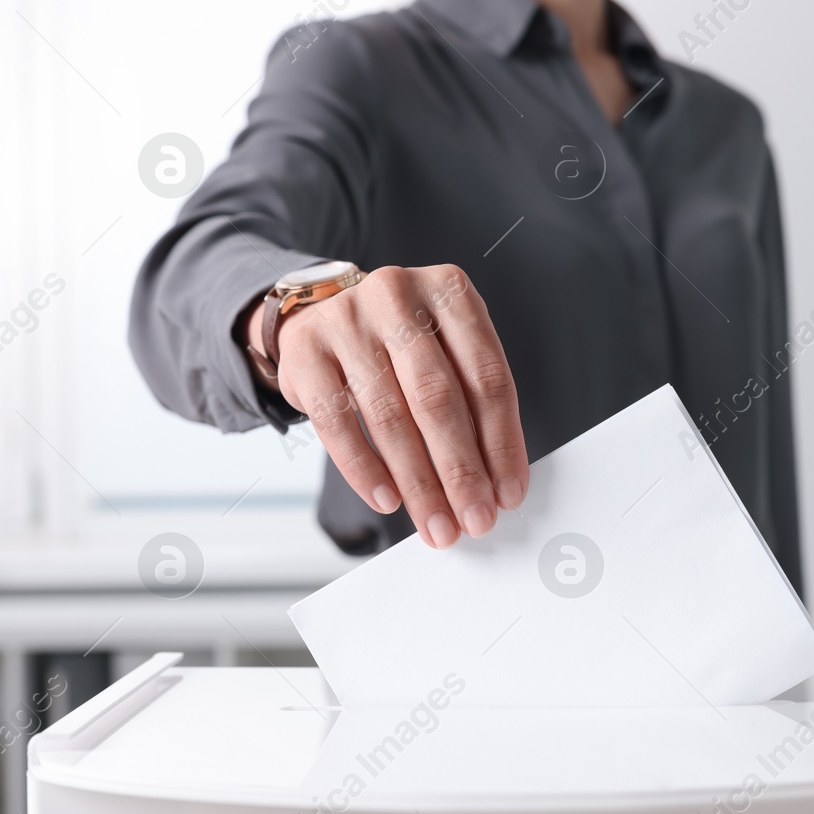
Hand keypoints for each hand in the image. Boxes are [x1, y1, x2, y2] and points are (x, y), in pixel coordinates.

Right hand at [244, 265, 528, 547]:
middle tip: (476, 519)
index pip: (486, 376)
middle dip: (461, 470)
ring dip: (418, 482)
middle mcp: (397, 295)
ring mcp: (347, 320)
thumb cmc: (398, 343)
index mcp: (449, 290)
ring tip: (435, 523)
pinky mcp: (305, 351)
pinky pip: (336, 422)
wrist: (321, 317)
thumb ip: (472, 401)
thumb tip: (495, 484)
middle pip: (437, 398)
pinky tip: (387, 499)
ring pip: (389, 415)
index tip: (508, 493)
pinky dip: (364, 469)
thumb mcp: (445, 349)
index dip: (502, 443)